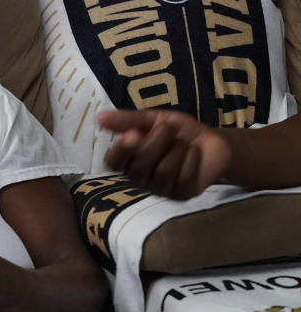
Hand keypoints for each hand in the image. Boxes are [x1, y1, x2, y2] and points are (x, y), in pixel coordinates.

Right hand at [98, 109, 231, 198]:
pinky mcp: (180, 194)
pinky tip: (193, 155)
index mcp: (128, 160)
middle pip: (139, 167)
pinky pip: (182, 177)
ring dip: (176, 149)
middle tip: (170, 128)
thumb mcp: (153, 118)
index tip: (133, 135)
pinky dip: (191, 159)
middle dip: (157, 141)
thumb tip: (99, 117)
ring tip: (183, 143)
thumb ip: (127, 120)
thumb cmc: (178, 131)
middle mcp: (139, 178)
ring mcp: (159, 189)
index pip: (113, 161)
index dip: (121, 150)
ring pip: (161, 172)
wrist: (212, 141)